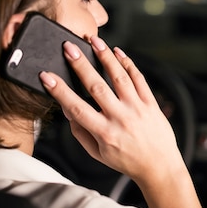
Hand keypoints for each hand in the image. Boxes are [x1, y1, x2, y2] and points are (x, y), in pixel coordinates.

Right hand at [40, 35, 206, 207]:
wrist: (159, 166)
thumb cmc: (126, 160)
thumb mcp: (98, 153)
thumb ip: (80, 132)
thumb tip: (66, 109)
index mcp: (104, 133)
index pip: (77, 108)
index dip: (60, 91)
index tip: (47, 76)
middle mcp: (121, 119)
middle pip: (97, 87)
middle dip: (81, 65)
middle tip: (68, 47)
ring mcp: (138, 109)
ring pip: (120, 78)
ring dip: (105, 57)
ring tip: (94, 40)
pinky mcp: (151, 103)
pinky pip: (139, 79)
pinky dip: (128, 63)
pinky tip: (117, 52)